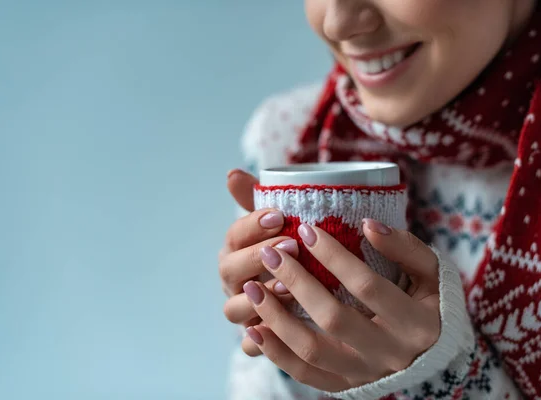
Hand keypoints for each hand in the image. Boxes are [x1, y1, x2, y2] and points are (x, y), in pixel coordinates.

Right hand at [219, 169, 296, 355]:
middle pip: (230, 270)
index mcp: (236, 249)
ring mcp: (242, 309)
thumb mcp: (281, 223)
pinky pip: (250, 344)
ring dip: (259, 299)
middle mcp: (233, 280)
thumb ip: (257, 200)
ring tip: (290, 287)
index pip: (235, 235)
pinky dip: (258, 341)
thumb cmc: (293, 249)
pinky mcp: (256, 337)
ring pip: (235, 309)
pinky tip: (277, 332)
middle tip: (290, 247)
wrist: (310, 289)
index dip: (253, 225)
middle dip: (258, 257)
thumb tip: (231, 173)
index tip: (280, 215)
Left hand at [242, 219, 440, 391]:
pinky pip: (306, 375)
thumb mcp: (433, 272)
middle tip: (271, 254)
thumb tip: (368, 225)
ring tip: (249, 289)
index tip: (306, 230)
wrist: (435, 352)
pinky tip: (255, 330)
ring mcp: (365, 374)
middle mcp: (390, 354)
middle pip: (333, 319)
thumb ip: (406, 247)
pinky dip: (277, 354)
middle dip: (297, 282)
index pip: (367, 287)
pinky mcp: (347, 386)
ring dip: (277, 319)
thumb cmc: (432, 303)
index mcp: (415, 324)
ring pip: (313, 351)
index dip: (334, 257)